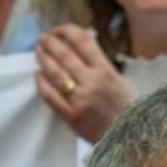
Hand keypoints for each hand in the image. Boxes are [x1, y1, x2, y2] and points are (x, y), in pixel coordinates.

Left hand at [34, 25, 133, 142]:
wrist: (128, 137)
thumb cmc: (125, 107)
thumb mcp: (119, 79)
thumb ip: (99, 62)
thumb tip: (83, 41)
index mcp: (106, 71)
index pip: (83, 42)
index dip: (67, 31)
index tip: (59, 30)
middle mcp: (92, 83)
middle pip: (65, 55)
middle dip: (51, 43)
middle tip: (43, 37)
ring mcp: (80, 100)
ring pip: (55, 74)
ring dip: (43, 59)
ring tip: (38, 51)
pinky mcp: (70, 116)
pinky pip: (50, 96)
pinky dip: (41, 83)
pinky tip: (38, 75)